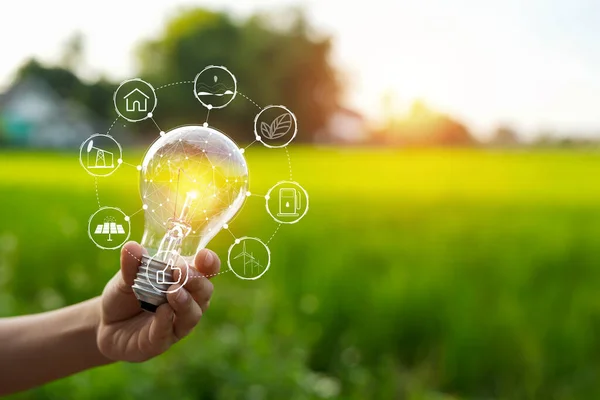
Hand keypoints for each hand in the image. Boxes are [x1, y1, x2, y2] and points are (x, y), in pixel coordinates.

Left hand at [96, 242, 219, 361]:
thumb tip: (132, 246)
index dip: (210, 264)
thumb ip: (132, 265)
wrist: (105, 325)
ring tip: (173, 292)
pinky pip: (168, 332)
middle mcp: (188, 302)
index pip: (206, 271)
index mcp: (184, 280)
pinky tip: (162, 311)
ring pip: (193, 314)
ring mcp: (176, 323)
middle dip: (197, 281)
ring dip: (186, 302)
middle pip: (205, 292)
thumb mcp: (126, 277)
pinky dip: (166, 321)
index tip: (204, 255)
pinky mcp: (160, 342)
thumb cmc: (125, 296)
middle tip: (181, 272)